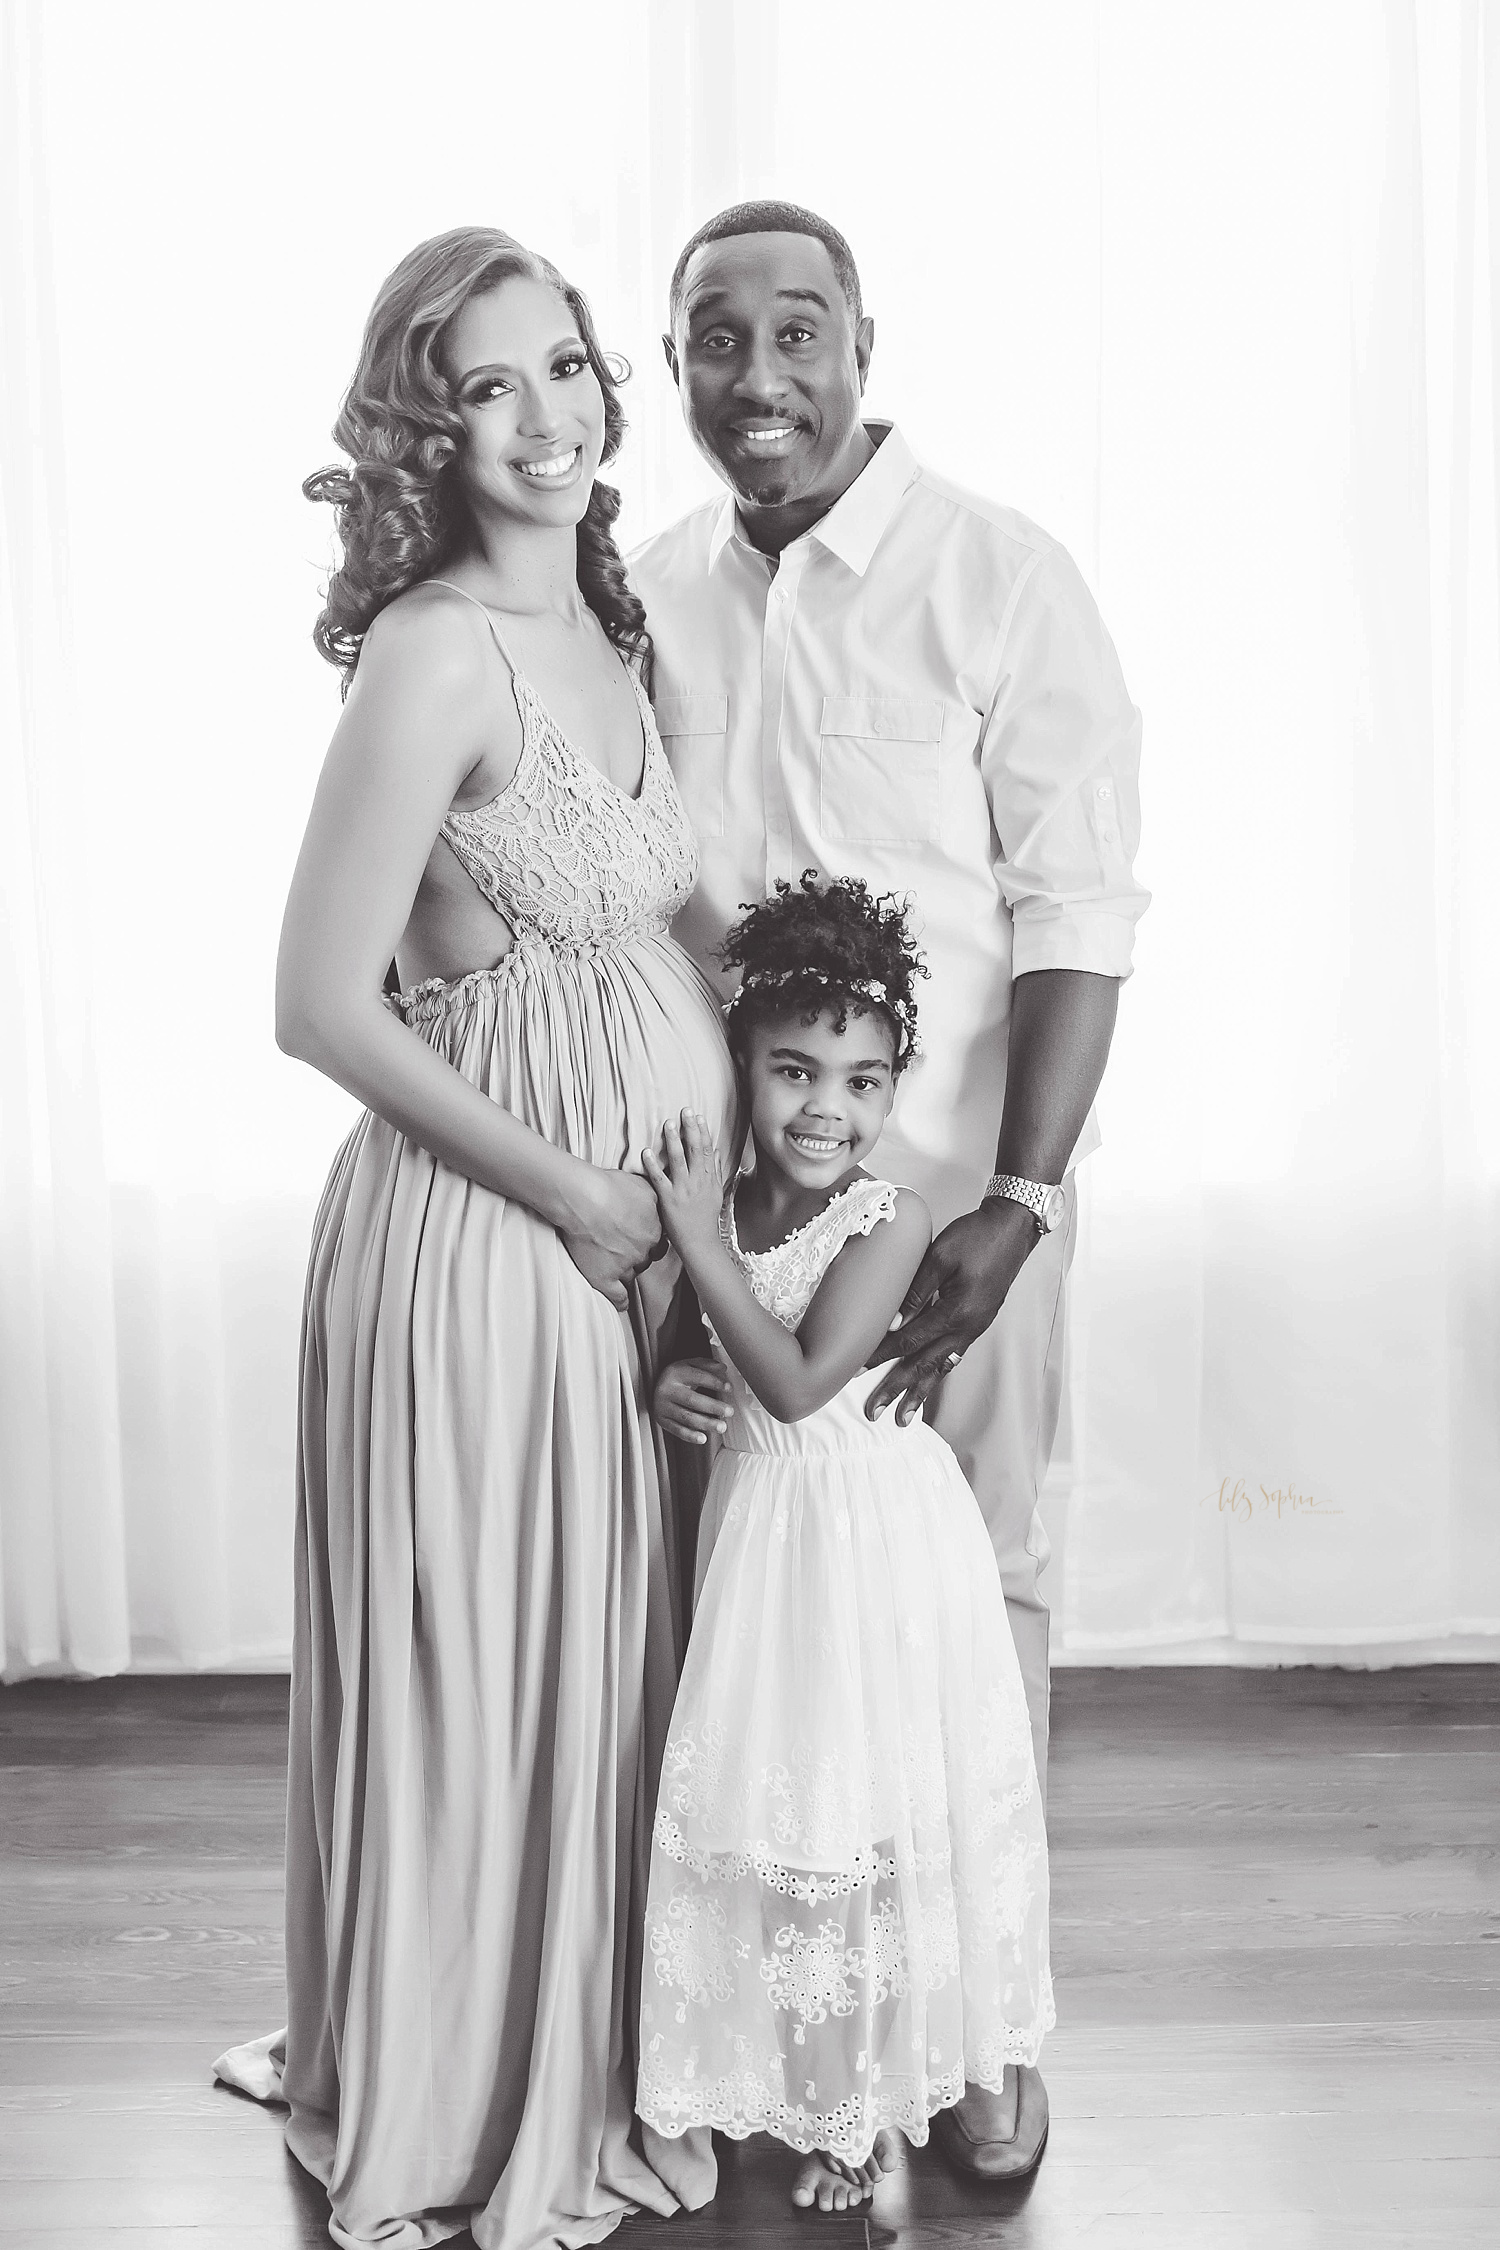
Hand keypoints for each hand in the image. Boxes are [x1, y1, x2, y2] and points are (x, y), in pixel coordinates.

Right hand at [562, 1167, 662, 1309]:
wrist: (583, 1198)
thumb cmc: (608, 1186)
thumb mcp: (643, 1185)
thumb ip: (654, 1197)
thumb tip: (659, 1199)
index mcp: (654, 1229)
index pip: (658, 1244)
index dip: (647, 1241)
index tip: (638, 1237)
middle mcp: (643, 1250)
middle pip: (645, 1259)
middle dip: (636, 1254)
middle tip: (620, 1245)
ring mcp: (625, 1266)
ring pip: (631, 1275)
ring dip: (624, 1271)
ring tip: (610, 1263)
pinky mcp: (605, 1278)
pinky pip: (618, 1297)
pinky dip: (619, 1300)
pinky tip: (620, 1303)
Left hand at [640, 1111, 723, 1259]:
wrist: (700, 1242)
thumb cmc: (706, 1218)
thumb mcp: (716, 1192)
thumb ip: (715, 1170)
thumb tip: (717, 1151)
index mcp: (709, 1179)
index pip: (707, 1150)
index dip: (703, 1132)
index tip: (698, 1116)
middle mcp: (698, 1181)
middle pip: (695, 1150)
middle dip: (691, 1128)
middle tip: (685, 1111)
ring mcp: (683, 1189)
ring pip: (679, 1160)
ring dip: (673, 1140)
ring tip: (668, 1124)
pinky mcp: (669, 1199)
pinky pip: (659, 1179)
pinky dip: (652, 1165)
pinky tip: (646, 1152)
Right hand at [654, 1355, 733, 1445]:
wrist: (655, 1385)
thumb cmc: (678, 1376)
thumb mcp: (690, 1364)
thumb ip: (706, 1365)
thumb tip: (723, 1368)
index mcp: (675, 1373)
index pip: (697, 1377)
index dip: (714, 1382)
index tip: (729, 1388)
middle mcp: (667, 1389)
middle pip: (692, 1400)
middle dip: (713, 1406)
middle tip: (729, 1411)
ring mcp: (662, 1406)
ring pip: (686, 1417)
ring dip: (706, 1423)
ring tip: (722, 1427)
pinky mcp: (661, 1419)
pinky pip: (677, 1430)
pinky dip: (690, 1436)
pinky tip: (703, 1438)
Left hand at [864, 1200, 1036, 1425]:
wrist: (1012, 1228)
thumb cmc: (975, 1236)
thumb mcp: (939, 1257)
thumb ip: (915, 1291)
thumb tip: (892, 1323)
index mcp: (957, 1312)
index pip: (910, 1341)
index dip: (882, 1357)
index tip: (857, 1371)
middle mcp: (968, 1327)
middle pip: (925, 1365)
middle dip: (898, 1391)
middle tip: (874, 1413)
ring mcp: (975, 1327)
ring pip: (942, 1367)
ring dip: (920, 1392)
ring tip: (904, 1416)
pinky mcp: (978, 1322)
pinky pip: (953, 1356)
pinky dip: (938, 1373)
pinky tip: (929, 1383)